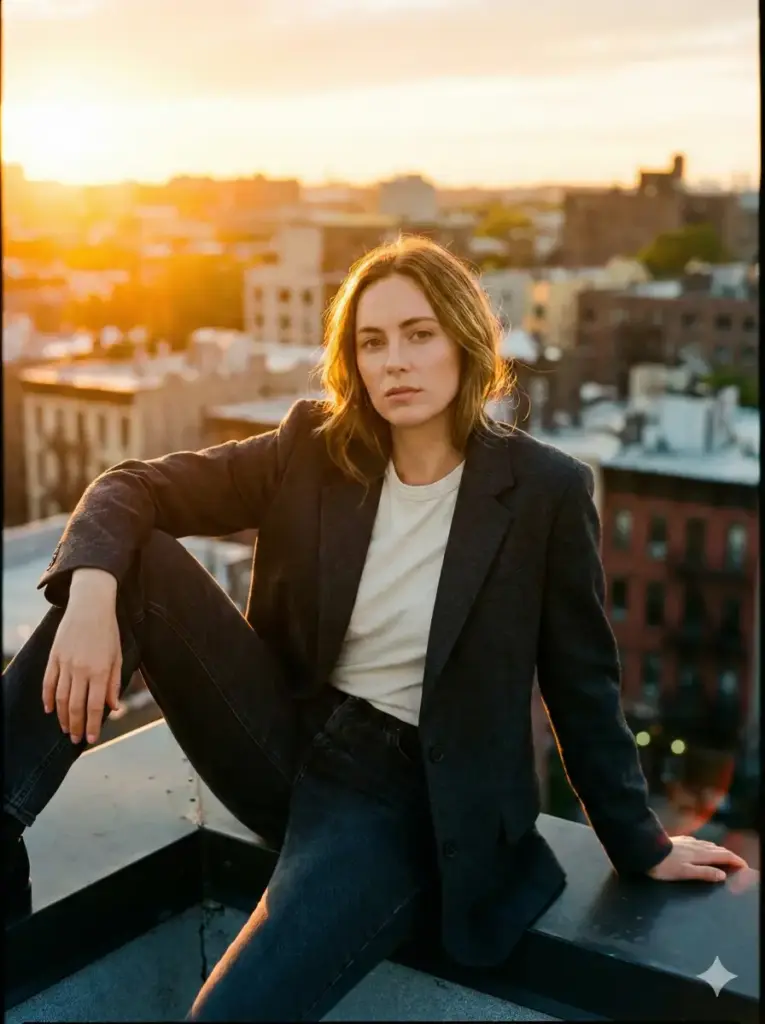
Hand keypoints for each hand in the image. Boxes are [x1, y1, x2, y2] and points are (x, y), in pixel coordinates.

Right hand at [42, 573, 122, 745]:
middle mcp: (81, 670)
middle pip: (75, 706)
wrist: (90, 605)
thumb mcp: (118, 656)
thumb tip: (113, 708)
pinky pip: (48, 682)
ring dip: (62, 717)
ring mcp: (65, 663)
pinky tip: (50, 710)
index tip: (91, 739)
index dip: (92, 725)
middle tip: (75, 740)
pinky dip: (48, 698)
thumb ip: (114, 684)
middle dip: (76, 726)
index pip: (94, 706)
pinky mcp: (54, 657)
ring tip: (65, 729)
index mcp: (100, 671)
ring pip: (60, 698)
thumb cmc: (108, 631)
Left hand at [647, 835, 748, 881]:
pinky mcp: (679, 839)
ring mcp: (687, 840)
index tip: (744, 866)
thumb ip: (704, 873)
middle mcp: (696, 844)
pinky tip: (702, 848)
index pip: (723, 855)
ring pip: (708, 844)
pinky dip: (707, 847)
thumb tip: (723, 875)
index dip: (735, 860)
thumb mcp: (685, 872)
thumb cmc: (664, 865)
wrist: (644, 849)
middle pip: (717, 848)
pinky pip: (699, 842)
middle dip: (729, 855)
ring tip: (723, 857)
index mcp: (700, 853)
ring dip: (718, 850)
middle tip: (736, 863)